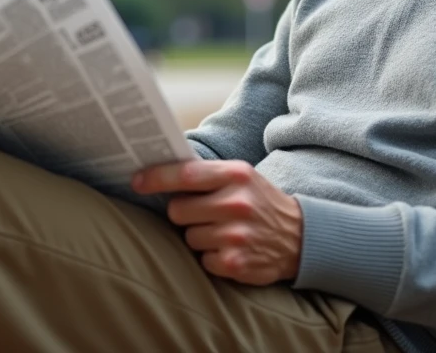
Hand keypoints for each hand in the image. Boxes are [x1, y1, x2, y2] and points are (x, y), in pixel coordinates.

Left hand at [132, 159, 302, 285]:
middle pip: (178, 210)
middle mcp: (237, 203)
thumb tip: (159, 173)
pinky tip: (230, 249)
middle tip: (205, 213)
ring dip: (199, 236)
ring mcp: (237, 235)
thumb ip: (207, 174)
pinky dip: (211, 256)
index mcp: (237, 175)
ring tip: (223, 231)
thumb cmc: (259, 203)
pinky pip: (202, 259)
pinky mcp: (235, 262)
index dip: (156, 177)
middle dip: (184, 213)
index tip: (136, 181)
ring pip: (188, 237)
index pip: (186, 174)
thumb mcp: (241, 178)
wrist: (299, 237)